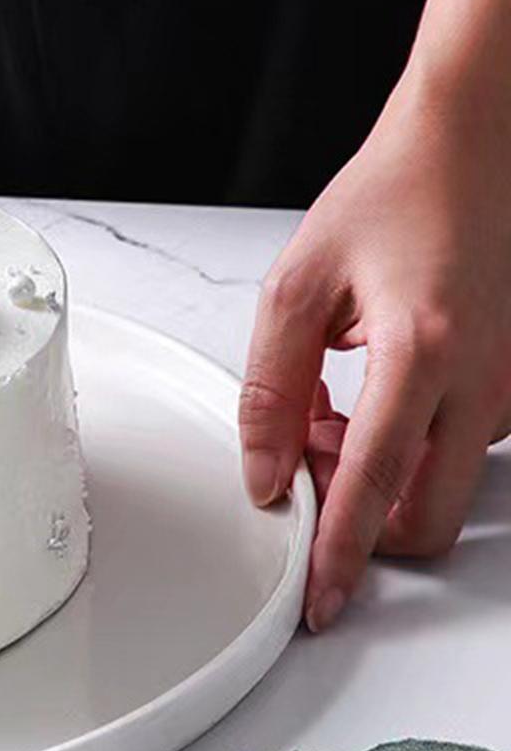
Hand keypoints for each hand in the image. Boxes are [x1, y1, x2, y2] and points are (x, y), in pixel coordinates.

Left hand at [238, 68, 510, 629]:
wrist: (467, 150)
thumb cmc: (387, 201)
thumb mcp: (296, 286)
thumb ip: (271, 387)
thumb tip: (263, 471)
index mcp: (421, 354)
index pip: (372, 485)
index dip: (340, 552)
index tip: (319, 601)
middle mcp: (481, 382)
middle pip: (423, 517)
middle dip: (357, 515)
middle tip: (301, 451)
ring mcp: (509, 387)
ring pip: (438, 486)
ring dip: (377, 473)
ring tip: (329, 402)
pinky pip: (458, 451)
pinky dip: (408, 446)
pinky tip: (371, 390)